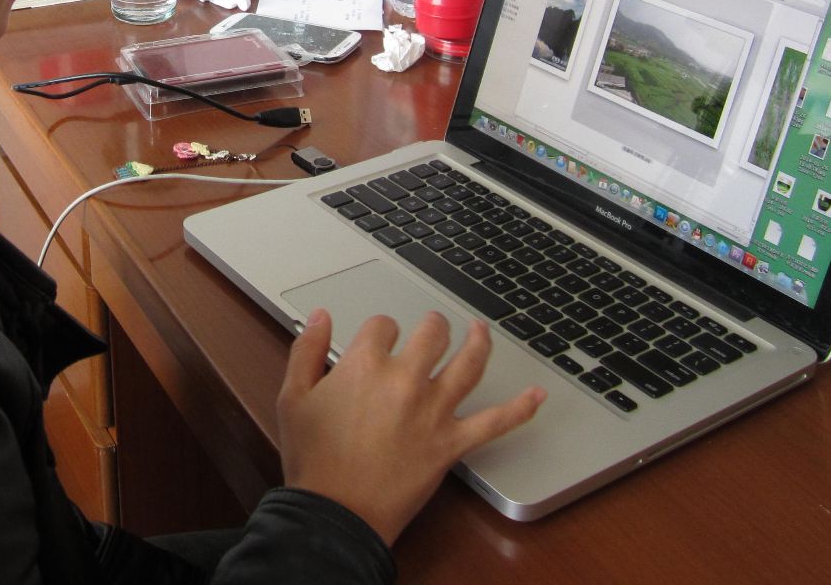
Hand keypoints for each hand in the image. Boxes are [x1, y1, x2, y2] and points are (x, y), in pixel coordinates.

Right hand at [276, 308, 544, 545]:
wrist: (337, 512)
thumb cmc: (313, 459)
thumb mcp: (292, 396)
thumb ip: (306, 349)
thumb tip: (320, 316)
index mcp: (365, 365)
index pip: (382, 326)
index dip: (378, 331)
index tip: (375, 343)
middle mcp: (405, 380)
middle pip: (431, 334)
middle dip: (432, 325)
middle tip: (433, 327)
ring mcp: (433, 411)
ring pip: (469, 364)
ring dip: (479, 341)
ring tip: (481, 330)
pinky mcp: (452, 443)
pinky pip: (496, 423)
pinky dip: (521, 408)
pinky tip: (538, 395)